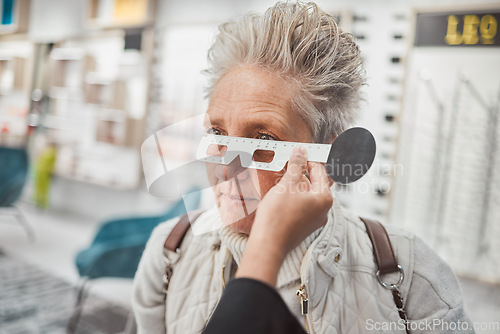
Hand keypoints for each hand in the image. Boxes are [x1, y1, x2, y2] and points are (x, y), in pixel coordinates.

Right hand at [236, 146, 332, 285]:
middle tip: (288, 166)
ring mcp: (314, 221)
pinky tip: (280, 197)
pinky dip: (293, 199)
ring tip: (281, 181)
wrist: (268, 244)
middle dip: (301, 174)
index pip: (320, 172)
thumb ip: (296, 166)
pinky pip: (301, 207)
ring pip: (307, 196)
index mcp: (324, 199)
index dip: (308, 160)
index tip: (298, 154)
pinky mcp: (303, 227)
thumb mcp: (286, 185)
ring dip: (295, 187)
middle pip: (314, 184)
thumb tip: (301, 151)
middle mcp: (323, 211)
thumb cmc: (278, 217)